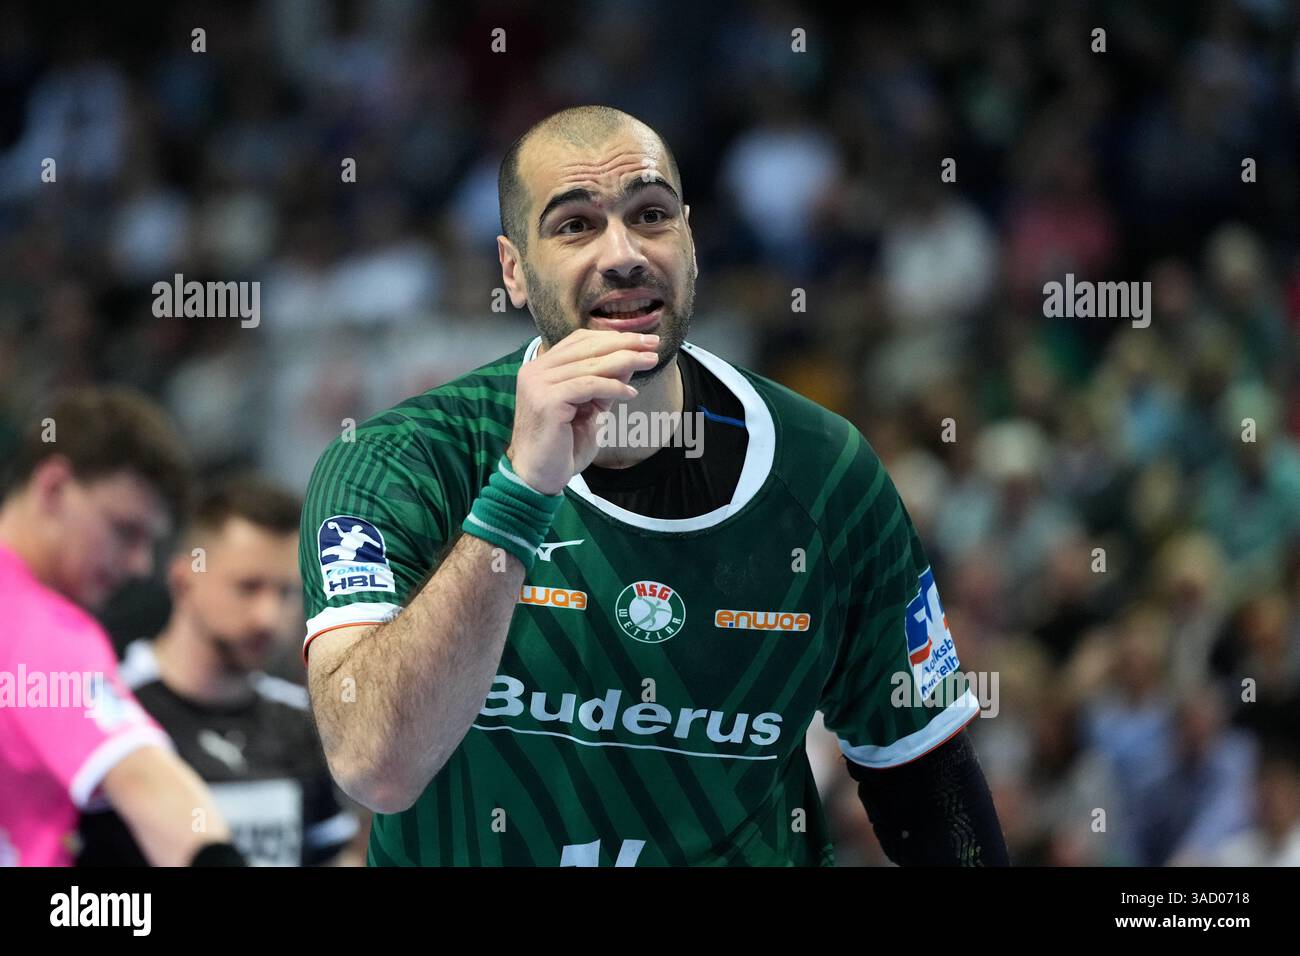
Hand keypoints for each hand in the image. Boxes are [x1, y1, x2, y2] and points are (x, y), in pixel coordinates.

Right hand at [507, 330, 659, 494]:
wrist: (538, 478)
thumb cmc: (562, 447)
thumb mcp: (590, 409)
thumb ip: (605, 384)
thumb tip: (630, 360)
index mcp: (541, 369)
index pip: (579, 340)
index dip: (612, 337)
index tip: (642, 340)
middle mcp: (535, 371)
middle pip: (586, 347)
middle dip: (624, 343)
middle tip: (653, 344)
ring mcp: (538, 384)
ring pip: (590, 364)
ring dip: (625, 361)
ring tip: (650, 362)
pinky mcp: (546, 400)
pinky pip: (588, 386)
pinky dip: (613, 387)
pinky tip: (630, 393)